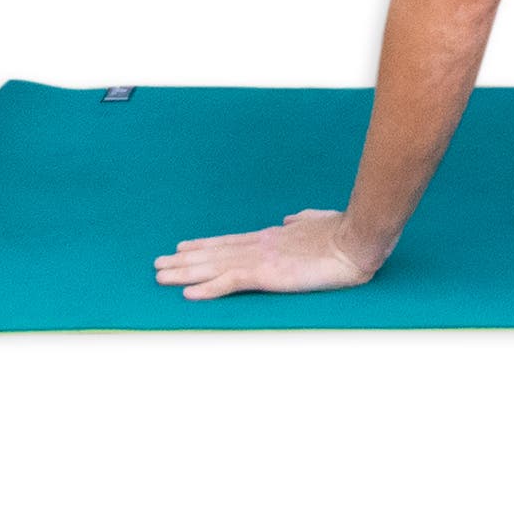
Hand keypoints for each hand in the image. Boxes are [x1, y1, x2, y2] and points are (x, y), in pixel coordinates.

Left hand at [153, 208, 382, 301]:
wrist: (356, 239)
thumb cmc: (343, 232)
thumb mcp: (318, 223)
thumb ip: (301, 222)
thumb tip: (290, 219)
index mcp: (272, 237)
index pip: (229, 242)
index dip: (203, 246)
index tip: (182, 248)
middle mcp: (259, 246)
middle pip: (213, 253)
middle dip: (183, 260)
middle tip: (157, 264)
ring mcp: (261, 259)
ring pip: (214, 266)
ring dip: (185, 272)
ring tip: (160, 276)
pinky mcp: (267, 274)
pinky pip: (230, 282)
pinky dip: (207, 288)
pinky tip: (188, 294)